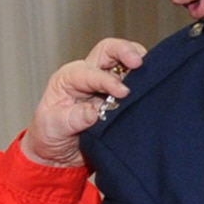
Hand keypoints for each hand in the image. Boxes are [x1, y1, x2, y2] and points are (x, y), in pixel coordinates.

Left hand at [22, 38, 146, 166]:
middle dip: (124, 51)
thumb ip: (72, 119)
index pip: (91, 73)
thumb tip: (93, 112)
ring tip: (151, 72)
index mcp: (69, 78)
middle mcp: (88, 74)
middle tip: (139, 62)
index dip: (107, 81)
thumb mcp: (53, 127)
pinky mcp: (119, 95)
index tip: (122, 93)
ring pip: (123, 61)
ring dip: (137, 63)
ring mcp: (105, 83)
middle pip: (108, 50)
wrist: (59, 153)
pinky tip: (152, 87)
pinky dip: (144, 81)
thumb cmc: (51, 135)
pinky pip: (134, 81)